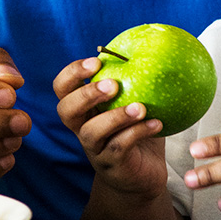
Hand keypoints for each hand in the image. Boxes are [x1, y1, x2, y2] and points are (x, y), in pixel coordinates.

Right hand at [54, 57, 168, 198]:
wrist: (143, 177)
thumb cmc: (139, 134)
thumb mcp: (136, 104)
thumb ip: (138, 81)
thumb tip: (157, 42)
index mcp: (84, 109)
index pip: (63, 88)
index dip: (72, 73)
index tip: (96, 61)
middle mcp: (82, 128)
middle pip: (66, 110)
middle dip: (86, 94)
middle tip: (112, 84)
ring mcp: (95, 149)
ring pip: (91, 132)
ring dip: (115, 117)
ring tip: (140, 108)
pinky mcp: (111, 166)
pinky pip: (119, 148)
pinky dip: (138, 133)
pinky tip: (157, 124)